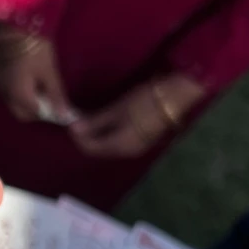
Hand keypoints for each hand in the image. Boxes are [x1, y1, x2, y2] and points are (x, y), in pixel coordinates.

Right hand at [0, 26, 76, 124]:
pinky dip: (14, 85)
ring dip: (22, 97)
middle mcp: (3, 93)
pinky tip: (22, 73)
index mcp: (18, 95)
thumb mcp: (49, 71)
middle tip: (46, 97)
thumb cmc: (35, 47)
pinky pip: (3, 85)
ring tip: (36, 84)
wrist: (13, 21)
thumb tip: (65, 116)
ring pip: (9, 98)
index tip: (57, 105)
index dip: (46, 113)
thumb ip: (56, 95)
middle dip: (33, 108)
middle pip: (18, 110)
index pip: (32, 115)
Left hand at [69, 75, 206, 158]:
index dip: (78, 137)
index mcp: (119, 146)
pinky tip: (106, 121)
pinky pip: (120, 141)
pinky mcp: (143, 140)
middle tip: (79, 120)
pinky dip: (109, 134)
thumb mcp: (117, 109)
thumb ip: (95, 122)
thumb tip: (73, 129)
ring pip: (110, 146)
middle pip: (100, 150)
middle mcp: (127, 152)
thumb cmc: (145, 101)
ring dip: (98, 136)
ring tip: (90, 120)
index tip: (71, 122)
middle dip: (87, 138)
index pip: (91, 148)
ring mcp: (137, 147)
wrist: (177, 96)